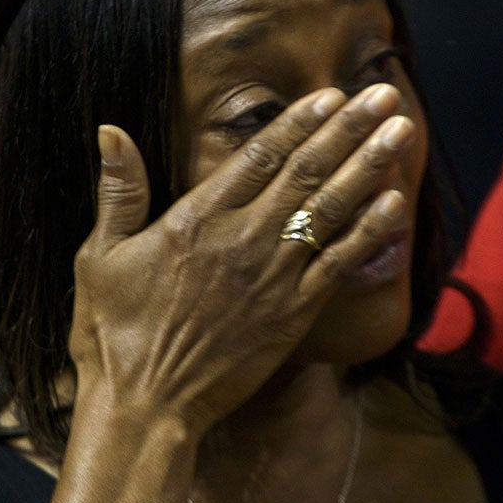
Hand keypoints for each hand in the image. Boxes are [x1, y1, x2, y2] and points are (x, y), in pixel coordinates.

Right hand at [71, 84, 415, 437]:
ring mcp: (272, 278)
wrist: (145, 409)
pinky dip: (369, 231)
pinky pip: (339, 264)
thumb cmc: (114, 334)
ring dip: (369, 166)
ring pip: (330, 209)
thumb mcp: (100, 256)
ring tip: (401, 131)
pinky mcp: (292, 314)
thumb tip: (110, 131)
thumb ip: (118, 192)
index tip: (332, 94)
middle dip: (349, 128)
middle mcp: (242, 241)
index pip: (259, 156)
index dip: (300, 121)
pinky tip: (395, 201)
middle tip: (384, 95)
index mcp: (196, 220)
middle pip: (306, 171)